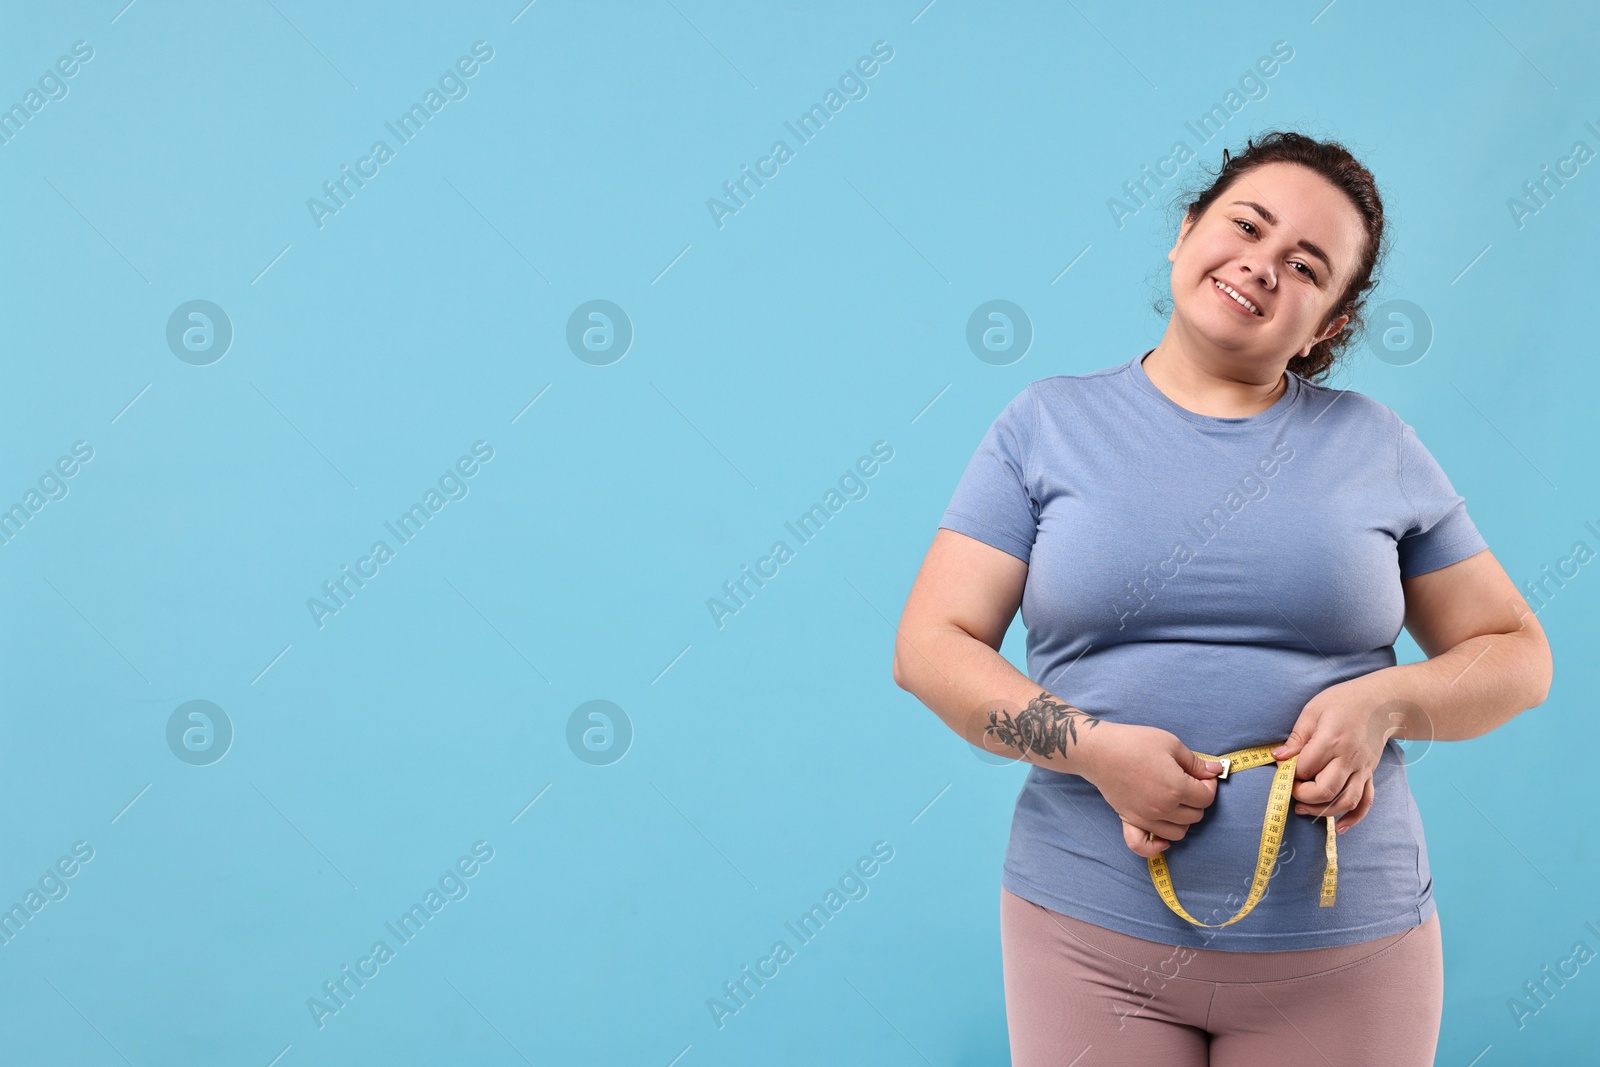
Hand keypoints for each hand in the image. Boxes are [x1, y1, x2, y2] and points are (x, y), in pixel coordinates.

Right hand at [1079, 722, 1227, 858]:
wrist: (1099, 750)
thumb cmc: (1134, 742)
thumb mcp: (1170, 744)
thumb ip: (1195, 763)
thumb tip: (1216, 771)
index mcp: (1176, 788)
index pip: (1207, 797)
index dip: (1209, 785)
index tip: (1202, 775)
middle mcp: (1163, 808)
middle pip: (1196, 815)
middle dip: (1198, 799)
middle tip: (1189, 783)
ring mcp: (1145, 818)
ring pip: (1178, 833)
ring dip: (1183, 820)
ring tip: (1176, 802)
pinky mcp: (1129, 821)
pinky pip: (1143, 846)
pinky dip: (1155, 848)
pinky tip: (1162, 839)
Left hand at [1270, 673, 1396, 834]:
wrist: (1382, 703)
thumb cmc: (1343, 702)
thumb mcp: (1314, 710)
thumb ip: (1297, 737)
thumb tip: (1278, 758)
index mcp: (1332, 740)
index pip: (1306, 767)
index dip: (1289, 772)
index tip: (1282, 768)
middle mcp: (1349, 758)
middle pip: (1325, 790)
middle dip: (1302, 796)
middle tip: (1290, 790)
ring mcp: (1362, 769)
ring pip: (1345, 801)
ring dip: (1322, 811)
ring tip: (1303, 809)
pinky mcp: (1370, 775)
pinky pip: (1366, 802)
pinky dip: (1354, 818)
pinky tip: (1340, 827)